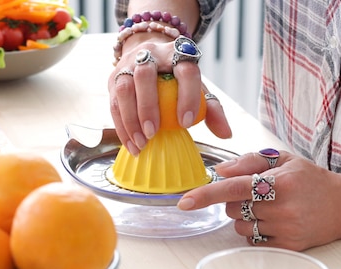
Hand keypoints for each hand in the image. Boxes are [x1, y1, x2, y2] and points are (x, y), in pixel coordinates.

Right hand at [108, 38, 231, 155]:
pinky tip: (131, 145)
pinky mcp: (114, 78)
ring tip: (141, 143)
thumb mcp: (197, 87)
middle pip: (145, 74)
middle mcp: (150, 53)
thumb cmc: (177, 78)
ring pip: (124, 88)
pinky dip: (122, 127)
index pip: (185, 70)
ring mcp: (128, 64)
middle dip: (148, 105)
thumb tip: (226, 134)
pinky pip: (113, 103)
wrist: (149, 57)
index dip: (187, 96)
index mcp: (177, 52)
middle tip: (154, 133)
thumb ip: (212, 109)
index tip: (187, 123)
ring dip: (131, 119)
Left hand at [177, 151, 340, 249]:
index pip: (234, 188)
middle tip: (258, 194)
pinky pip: (253, 241)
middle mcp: (283, 208)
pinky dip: (256, 232)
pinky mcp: (289, 247)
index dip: (206, 195)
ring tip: (270, 208)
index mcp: (280, 182)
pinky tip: (275, 222)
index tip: (184, 202)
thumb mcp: (283, 160)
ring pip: (240, 227)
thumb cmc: (310, 179)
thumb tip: (218, 171)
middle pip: (232, 209)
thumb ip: (249, 161)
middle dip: (235, 202)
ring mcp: (287, 230)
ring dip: (245, 218)